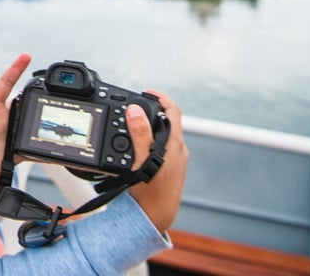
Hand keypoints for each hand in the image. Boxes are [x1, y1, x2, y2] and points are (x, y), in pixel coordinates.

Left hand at [0, 53, 31, 180]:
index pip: (5, 83)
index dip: (16, 69)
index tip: (26, 56)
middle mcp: (3, 118)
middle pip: (23, 102)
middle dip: (32, 97)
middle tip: (36, 96)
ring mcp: (10, 134)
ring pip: (30, 122)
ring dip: (35, 121)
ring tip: (34, 123)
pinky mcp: (15, 152)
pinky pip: (32, 149)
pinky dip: (40, 150)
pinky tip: (45, 150)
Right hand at [125, 90, 188, 232]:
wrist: (156, 217)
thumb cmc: (152, 193)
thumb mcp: (142, 160)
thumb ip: (140, 134)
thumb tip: (136, 110)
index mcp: (174, 144)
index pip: (173, 111)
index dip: (161, 97)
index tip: (147, 92)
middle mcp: (178, 150)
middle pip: (167, 121)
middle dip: (151, 111)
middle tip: (134, 108)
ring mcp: (176, 160)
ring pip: (163, 135)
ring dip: (150, 126)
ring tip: (132, 126)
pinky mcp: (170, 168)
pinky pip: (161, 147)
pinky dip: (150, 140)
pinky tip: (137, 148)